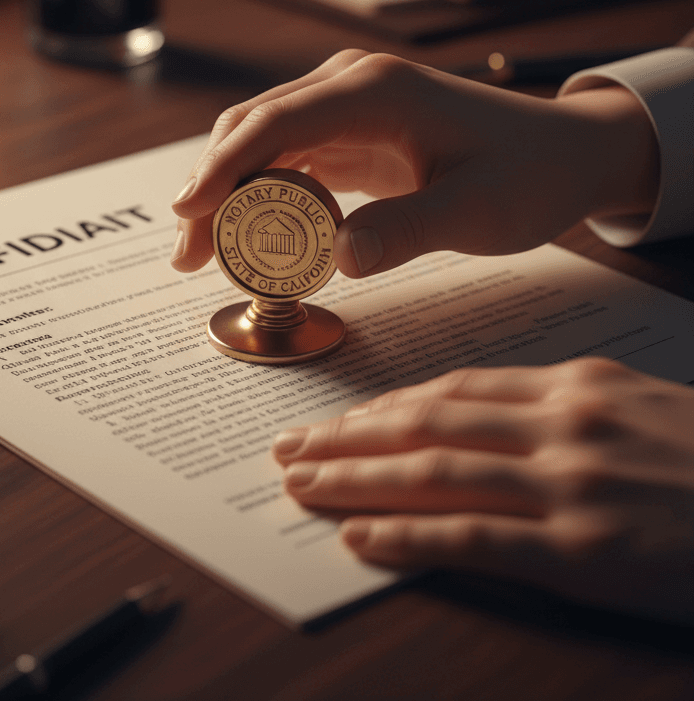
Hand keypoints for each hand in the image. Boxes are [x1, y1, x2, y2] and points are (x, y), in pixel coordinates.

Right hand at [170, 51, 657, 277]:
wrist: (564, 153)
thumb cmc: (528, 172)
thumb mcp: (477, 209)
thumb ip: (408, 231)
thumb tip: (336, 261)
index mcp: (373, 90)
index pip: (275, 123)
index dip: (222, 168)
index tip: (187, 215)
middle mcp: (348, 86)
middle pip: (251, 129)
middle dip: (210, 189)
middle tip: (188, 254)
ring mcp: (343, 107)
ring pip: (258, 143)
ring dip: (225, 194)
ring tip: (201, 254)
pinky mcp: (346, 132)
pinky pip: (283, 159)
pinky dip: (256, 195)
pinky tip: (245, 235)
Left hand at [271, 358, 693, 621]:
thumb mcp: (645, 410)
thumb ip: (568, 410)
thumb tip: (491, 423)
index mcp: (578, 386)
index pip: (455, 390)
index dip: (387, 405)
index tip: (343, 417)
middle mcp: (563, 423)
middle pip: (428, 421)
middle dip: (351, 433)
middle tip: (291, 441)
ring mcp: (571, 484)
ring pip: (434, 470)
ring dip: (356, 477)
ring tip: (301, 482)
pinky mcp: (586, 551)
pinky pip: (474, 536)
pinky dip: (409, 534)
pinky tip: (361, 536)